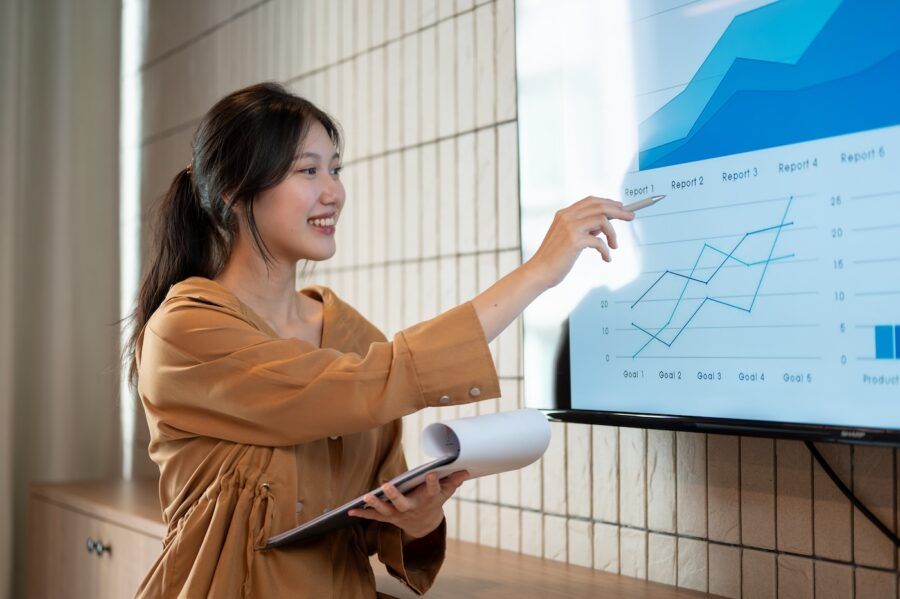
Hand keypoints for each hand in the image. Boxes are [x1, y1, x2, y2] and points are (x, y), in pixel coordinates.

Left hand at [348, 470, 469, 538]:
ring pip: (386, 510)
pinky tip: (350, 510)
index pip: (433, 490)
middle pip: (403, 503)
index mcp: (428, 500)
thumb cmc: (433, 502)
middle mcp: (412, 508)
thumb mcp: (445, 493)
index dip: (433, 482)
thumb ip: (453, 481)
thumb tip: (465, 470)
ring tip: (367, 496)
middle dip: (394, 495)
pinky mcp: (388, 518)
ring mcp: (399, 514)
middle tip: (386, 485)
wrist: (424, 526)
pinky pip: (374, 517)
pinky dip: (362, 513)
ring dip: (376, 504)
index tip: (431, 473)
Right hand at [525, 196, 634, 288]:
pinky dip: (606, 250)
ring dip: (613, 233)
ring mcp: (570, 227)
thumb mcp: (567, 238)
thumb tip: (602, 226)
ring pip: (602, 219)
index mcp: (564, 214)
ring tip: (614, 246)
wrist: (539, 272)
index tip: (621, 207)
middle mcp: (567, 217)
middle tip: (632, 217)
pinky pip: (599, 241)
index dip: (608, 202)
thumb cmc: (554, 259)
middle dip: (619, 211)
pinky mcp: (574, 241)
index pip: (590, 201)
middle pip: (599, 206)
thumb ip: (582, 229)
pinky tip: (606, 258)